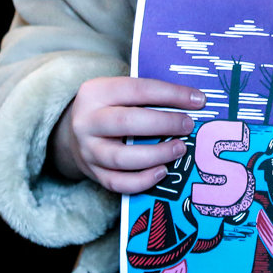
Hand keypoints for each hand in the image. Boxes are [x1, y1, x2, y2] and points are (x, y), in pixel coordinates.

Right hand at [50, 76, 204, 193]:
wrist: (74, 131)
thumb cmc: (110, 106)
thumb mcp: (120, 91)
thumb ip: (148, 94)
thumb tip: (192, 100)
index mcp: (96, 91)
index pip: (138, 89)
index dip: (171, 94)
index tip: (198, 100)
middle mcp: (87, 121)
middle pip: (127, 122)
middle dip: (164, 124)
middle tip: (188, 126)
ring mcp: (87, 150)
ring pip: (122, 157)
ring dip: (156, 154)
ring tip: (180, 149)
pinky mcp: (92, 173)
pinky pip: (117, 182)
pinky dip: (143, 180)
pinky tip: (163, 171)